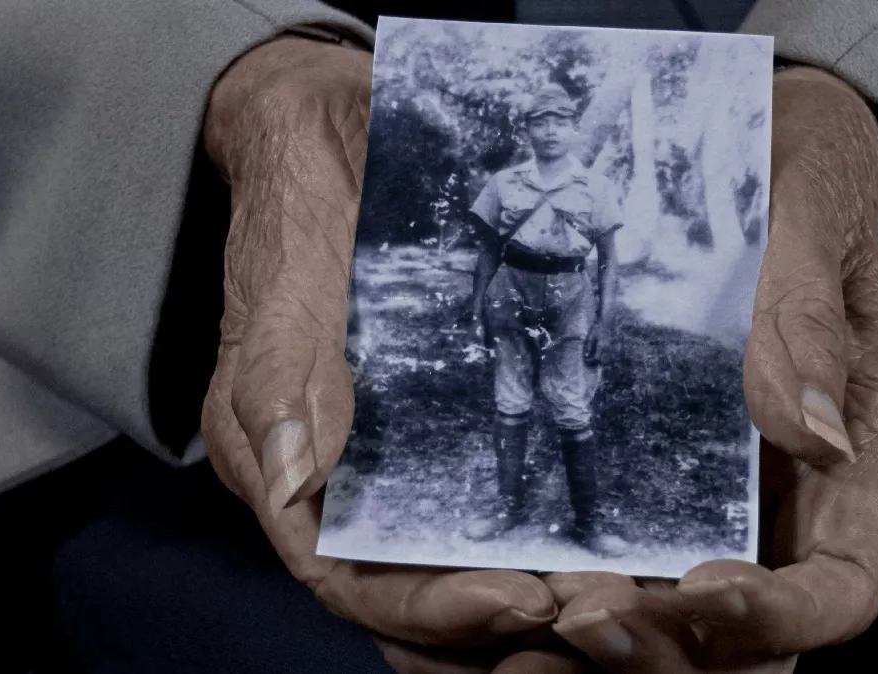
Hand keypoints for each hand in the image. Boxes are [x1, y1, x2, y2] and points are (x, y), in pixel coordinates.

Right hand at [199, 36, 557, 666]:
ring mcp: (383, 460)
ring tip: (598, 591)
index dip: (430, 604)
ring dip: (513, 593)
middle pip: (401, 593)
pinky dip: (526, 533)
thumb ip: (284, 380)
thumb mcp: (289, 282)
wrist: (335, 139)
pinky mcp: (432, 428)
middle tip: (581, 607)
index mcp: (278, 469)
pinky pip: (477, 501)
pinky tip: (586, 537)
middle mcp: (330, 483)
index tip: (518, 600)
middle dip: (484, 621)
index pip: (346, 578)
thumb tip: (297, 484)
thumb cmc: (303, 209)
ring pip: (442, 564)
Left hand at [548, 67, 877, 670]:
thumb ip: (806, 311)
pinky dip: (562, 584)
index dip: (777, 615)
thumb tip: (816, 435)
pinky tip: (497, 574)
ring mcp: (715, 487)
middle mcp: (787, 491)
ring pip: (673, 611)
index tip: (698, 590)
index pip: (841, 582)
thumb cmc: (794, 162)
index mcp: (856, 449)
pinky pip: (614, 552)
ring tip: (529, 622)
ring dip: (606, 637)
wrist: (744, 137)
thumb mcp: (811, 204)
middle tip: (580, 616)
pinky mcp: (645, 466)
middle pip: (749, 632)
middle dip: (672, 644)